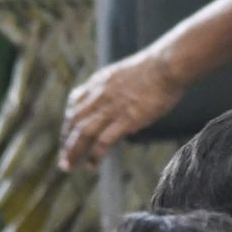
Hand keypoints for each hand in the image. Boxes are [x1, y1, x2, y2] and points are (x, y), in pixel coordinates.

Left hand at [60, 50, 185, 170]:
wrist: (168, 64)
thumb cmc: (157, 67)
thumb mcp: (125, 72)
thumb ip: (115, 86)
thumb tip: (117, 101)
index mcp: (99, 82)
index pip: (74, 103)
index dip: (68, 121)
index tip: (67, 133)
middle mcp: (100, 95)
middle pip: (74, 121)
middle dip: (66, 141)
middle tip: (63, 158)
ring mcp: (111, 108)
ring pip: (83, 133)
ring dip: (73, 152)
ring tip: (68, 166)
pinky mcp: (125, 119)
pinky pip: (103, 141)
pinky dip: (94, 155)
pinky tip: (91, 165)